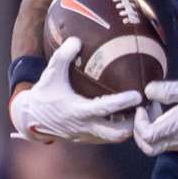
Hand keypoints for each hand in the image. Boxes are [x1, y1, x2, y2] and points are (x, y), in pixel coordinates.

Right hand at [9, 39, 140, 143]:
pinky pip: (110, 137)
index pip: (105, 109)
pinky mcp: (89, 139)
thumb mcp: (51, 73)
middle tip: (146, 107)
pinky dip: (121, 128)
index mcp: (78, 111)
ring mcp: (89, 136)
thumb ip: (63, 55)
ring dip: (130, 126)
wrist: (31, 118)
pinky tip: (129, 114)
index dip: (123, 102)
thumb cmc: (44, 93)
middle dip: (135, 122)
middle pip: (118, 133)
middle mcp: (85, 127)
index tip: (138, 95)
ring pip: (117, 137)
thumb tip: (77, 39)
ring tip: (141, 110)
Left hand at [133, 79, 177, 156]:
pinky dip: (166, 134)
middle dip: (141, 131)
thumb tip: (148, 91)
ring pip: (159, 147)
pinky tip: (176, 119)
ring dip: (154, 132)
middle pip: (148, 147)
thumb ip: (167, 90)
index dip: (138, 123)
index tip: (143, 108)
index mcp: (176, 126)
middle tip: (148, 113)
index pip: (146, 135)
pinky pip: (172, 145)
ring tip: (162, 113)